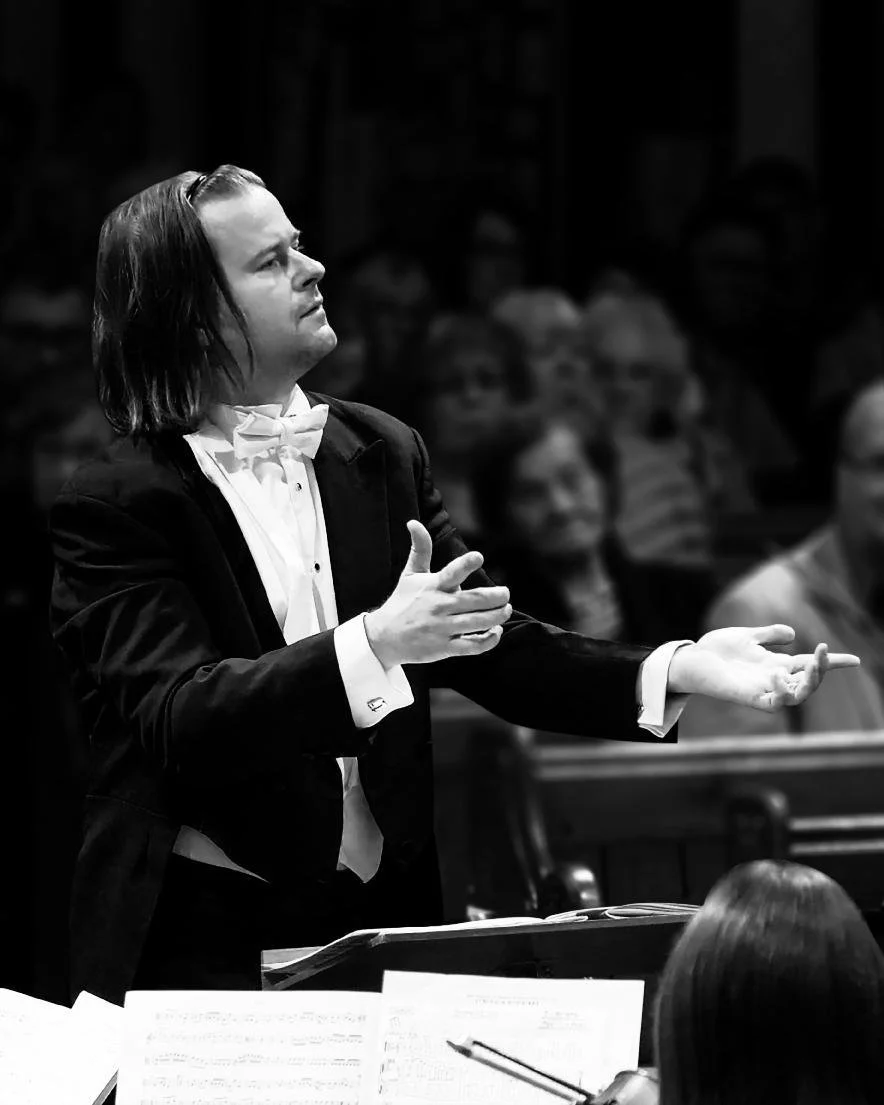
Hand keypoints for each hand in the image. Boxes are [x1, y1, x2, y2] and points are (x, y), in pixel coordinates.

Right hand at [364, 520, 511, 666]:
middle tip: (506, 593)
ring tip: (505, 609)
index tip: (479, 557)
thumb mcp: (410, 574)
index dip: (465, 564)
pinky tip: (496, 631)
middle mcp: (438, 607)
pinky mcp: (444, 648)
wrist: (384, 637)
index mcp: (432, 586)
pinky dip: (489, 640)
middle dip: (496, 596)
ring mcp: (442, 628)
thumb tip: (413, 522)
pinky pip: (473, 646)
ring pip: (477, 623)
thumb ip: (420, 548)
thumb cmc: (402, 601)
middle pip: (474, 600)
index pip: (451, 573)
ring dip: (497, 616)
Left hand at [666, 624, 860, 710]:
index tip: (855, 660)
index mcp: (775, 664)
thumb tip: (793, 634)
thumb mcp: (748, 636)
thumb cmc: (717, 649)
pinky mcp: (749, 698)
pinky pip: (772, 704)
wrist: (691, 658)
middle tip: (824, 652)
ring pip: (798, 695)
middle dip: (823, 670)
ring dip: (809, 682)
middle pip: (809, 681)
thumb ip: (770, 635)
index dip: (832, 663)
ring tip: (810, 664)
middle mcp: (773, 678)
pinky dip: (780, 693)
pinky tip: (777, 675)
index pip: (809, 664)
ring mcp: (762, 689)